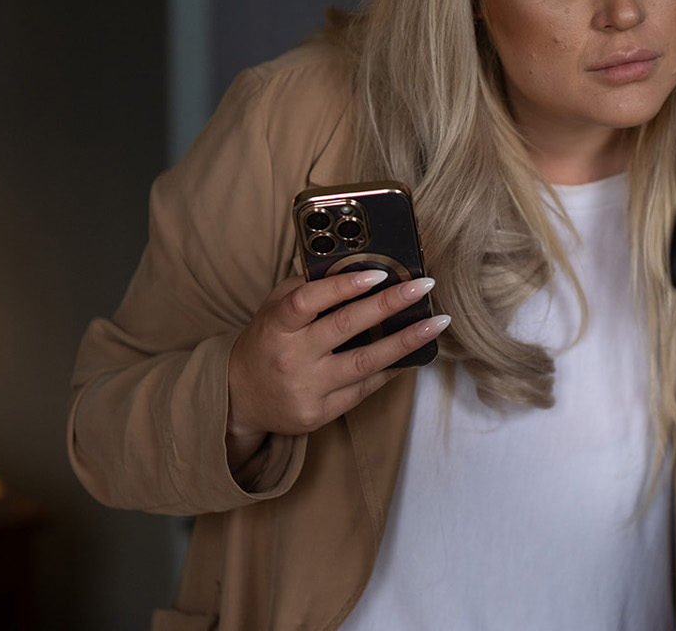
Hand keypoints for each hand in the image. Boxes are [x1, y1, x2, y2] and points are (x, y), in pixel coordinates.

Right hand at [225, 270, 448, 468]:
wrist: (239, 398)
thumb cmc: (266, 342)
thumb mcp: (274, 309)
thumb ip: (308, 287)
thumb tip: (357, 263)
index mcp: (275, 326)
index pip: (306, 301)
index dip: (343, 286)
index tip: (379, 273)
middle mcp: (290, 358)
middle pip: (345, 328)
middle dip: (389, 305)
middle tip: (425, 286)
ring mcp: (306, 389)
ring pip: (364, 363)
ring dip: (406, 340)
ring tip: (437, 322)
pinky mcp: (320, 413)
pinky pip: (365, 387)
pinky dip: (393, 368)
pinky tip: (416, 351)